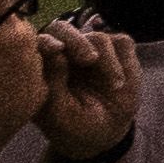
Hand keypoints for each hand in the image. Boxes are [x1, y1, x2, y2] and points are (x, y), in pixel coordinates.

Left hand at [29, 19, 143, 162]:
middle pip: (64, 29)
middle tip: (90, 59)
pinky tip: (119, 82)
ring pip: (97, 37)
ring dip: (108, 62)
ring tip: (114, 86)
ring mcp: (90, 50)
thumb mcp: (60, 114)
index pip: (38, 43)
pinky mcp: (116, 50)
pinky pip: (121, 42)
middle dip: (77, 41)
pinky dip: (124, 61)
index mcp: (42, 68)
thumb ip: (54, 83)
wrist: (105, 133)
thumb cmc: (74, 127)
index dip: (47, 41)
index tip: (57, 50)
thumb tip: (57, 50)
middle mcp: (64, 54)